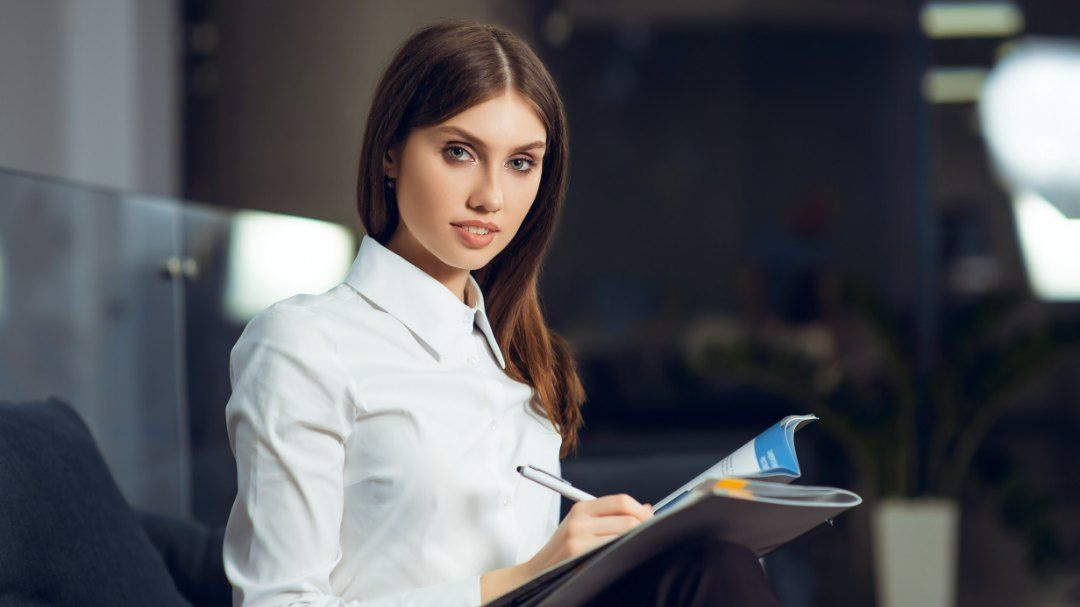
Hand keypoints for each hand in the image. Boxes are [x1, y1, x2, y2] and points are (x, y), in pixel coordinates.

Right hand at [521, 494, 653, 578]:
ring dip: (635, 541)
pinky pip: (614, 550)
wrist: (536, 573)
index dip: (640, 510)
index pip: (621, 501)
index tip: (649, 518)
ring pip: (624, 535)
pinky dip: (624, 552)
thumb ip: (610, 515)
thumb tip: (647, 509)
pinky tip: (623, 556)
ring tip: (635, 546)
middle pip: (627, 518)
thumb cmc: (563, 552)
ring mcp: (579, 539)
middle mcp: (579, 521)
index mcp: (581, 509)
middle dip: (643, 527)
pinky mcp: (580, 555)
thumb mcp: (581, 525)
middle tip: (649, 535)